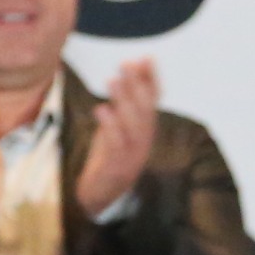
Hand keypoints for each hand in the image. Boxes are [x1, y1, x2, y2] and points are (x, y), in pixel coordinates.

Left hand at [71, 57, 160, 216]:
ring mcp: (132, 157)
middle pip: (145, 111)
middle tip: (126, 64)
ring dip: (124, 102)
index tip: (146, 57)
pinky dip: (110, 126)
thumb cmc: (108, 157)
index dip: (152, 80)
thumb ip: (122, 102)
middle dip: (137, 85)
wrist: (100, 197)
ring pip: (133, 126)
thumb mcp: (116, 126)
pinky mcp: (117, 169)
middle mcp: (144, 142)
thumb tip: (125, 72)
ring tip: (112, 81)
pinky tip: (101, 109)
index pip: (154, 101)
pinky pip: (116, 146)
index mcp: (145, 131)